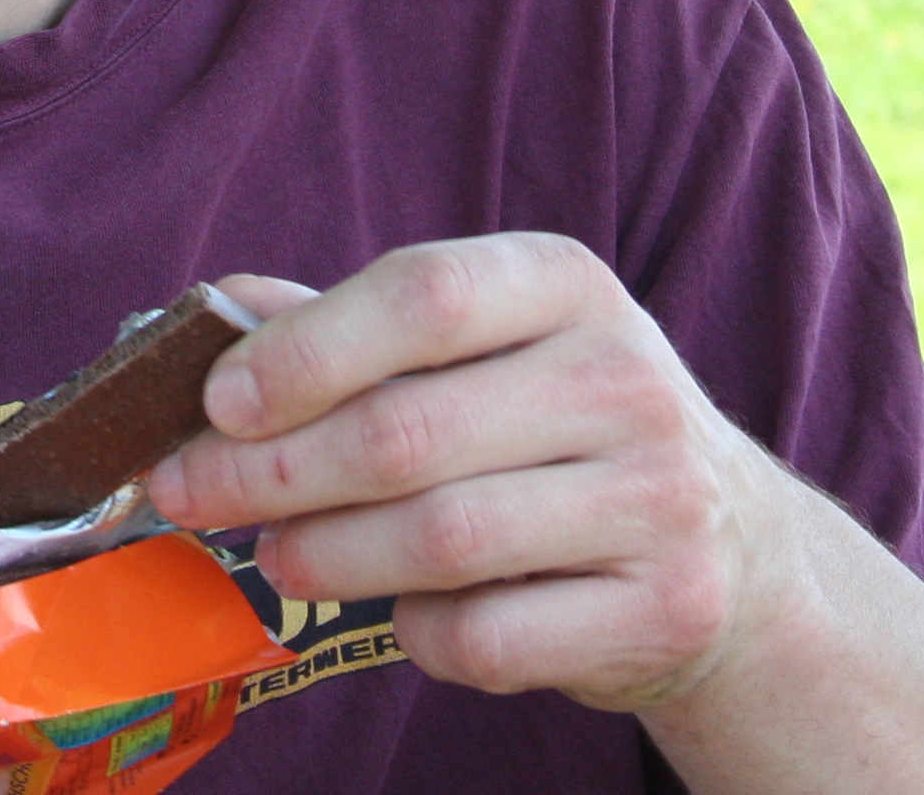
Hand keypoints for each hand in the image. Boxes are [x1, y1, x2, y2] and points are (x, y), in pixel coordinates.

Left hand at [145, 238, 785, 715]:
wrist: (732, 551)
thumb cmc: (553, 429)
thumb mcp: (475, 347)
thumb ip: (346, 327)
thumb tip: (209, 318)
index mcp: (567, 284)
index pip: (423, 295)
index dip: (304, 351)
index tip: (215, 401)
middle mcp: (626, 380)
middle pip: (409, 431)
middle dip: (272, 471)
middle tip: (191, 494)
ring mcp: (658, 500)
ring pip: (442, 540)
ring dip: (328, 555)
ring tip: (277, 554)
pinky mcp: (663, 611)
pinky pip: (490, 637)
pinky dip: (417, 633)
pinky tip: (402, 610)